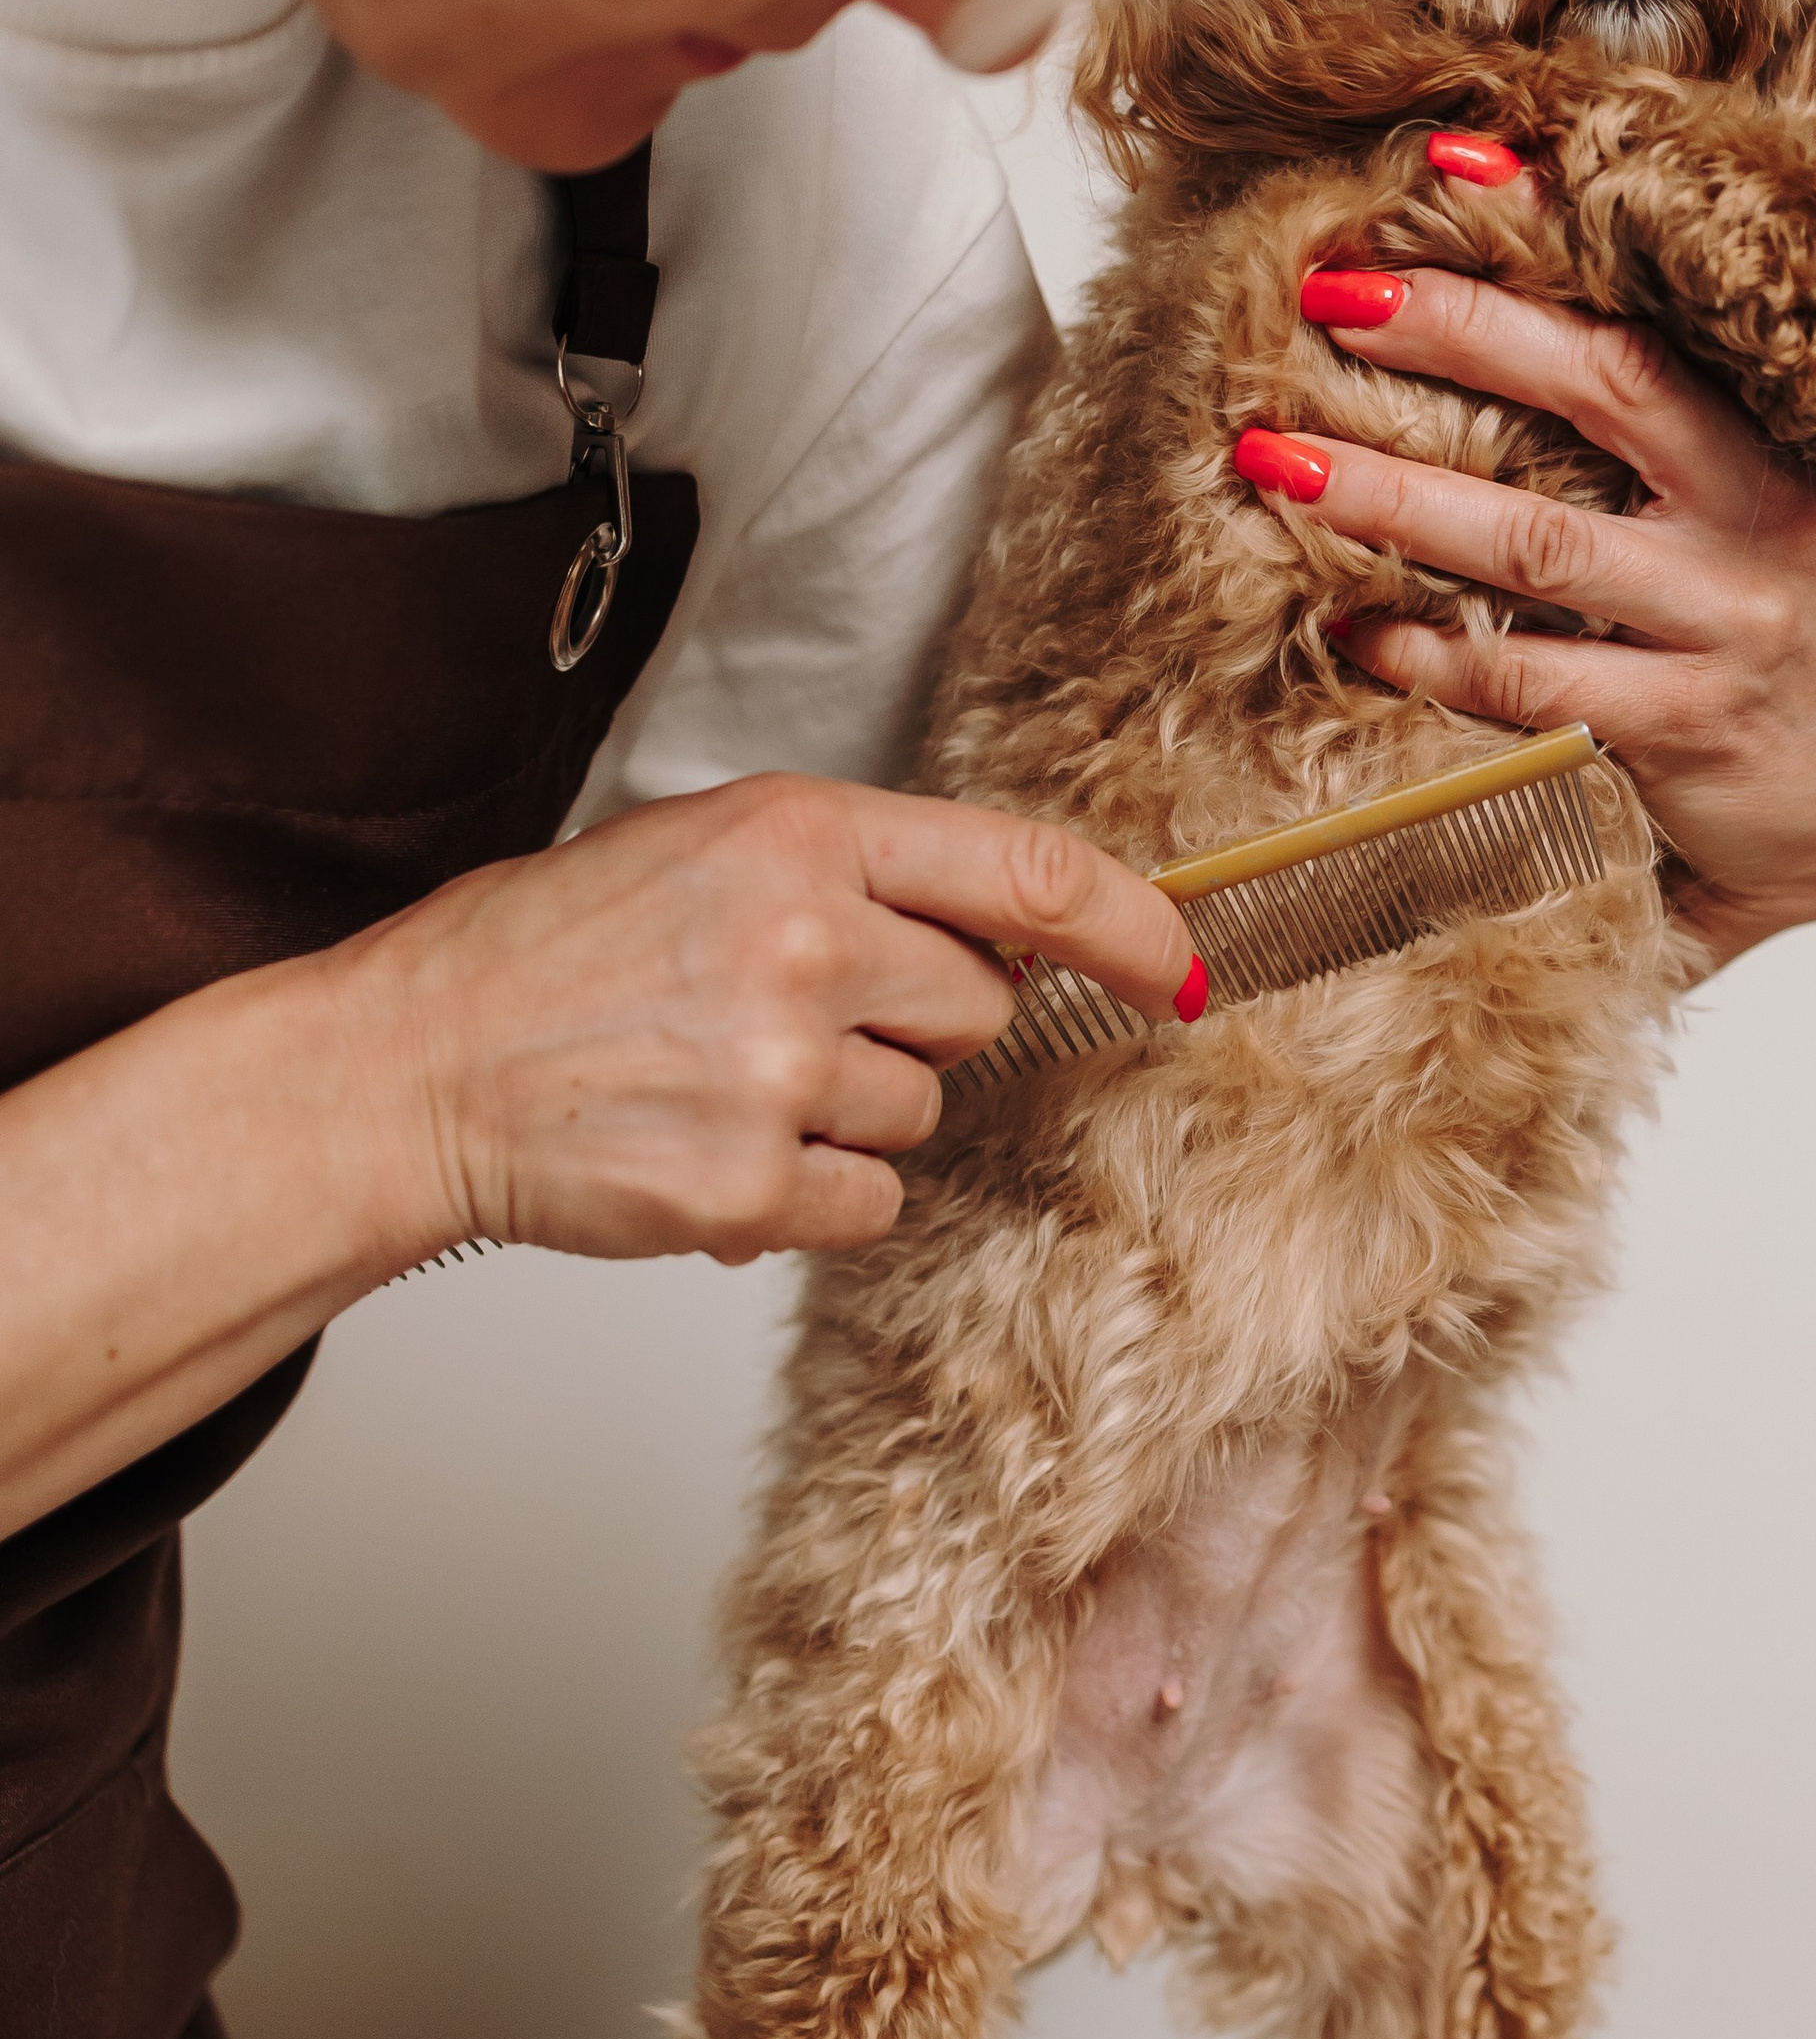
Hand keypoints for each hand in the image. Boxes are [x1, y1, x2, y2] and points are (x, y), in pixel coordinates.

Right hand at [349, 775, 1198, 1262]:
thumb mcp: (704, 851)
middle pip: (979, 1010)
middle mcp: (806, 941)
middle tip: (783, 1017)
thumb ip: (858, 876)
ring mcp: (782, 1069)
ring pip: (920, 1113)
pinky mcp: (755, 1185)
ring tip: (718, 1079)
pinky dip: (809, 1196)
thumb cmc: (548, 959)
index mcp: (798, 835)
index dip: (1133, 928)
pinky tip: (710, 1147)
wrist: (411, 1067)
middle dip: (914, 1026)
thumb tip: (1017, 931)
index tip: (1181, 970)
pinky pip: (869, 1203)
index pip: (1031, 875)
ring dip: (846, 1114)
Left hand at [1263, 182, 1815, 966]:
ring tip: (1274, 460)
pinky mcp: (1686, 729)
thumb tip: (1526, 255)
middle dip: (1454, 331)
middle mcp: (1772, 510)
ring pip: (1536, 543)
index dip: (1557, 230)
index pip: (1664, 303)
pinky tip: (1341, 620)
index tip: (1442, 166)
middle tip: (1325, 296)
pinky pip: (1527, 680)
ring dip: (1391, 498)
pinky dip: (1424, 647)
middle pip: (1605, 386)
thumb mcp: (1773, 488)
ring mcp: (1731, 622)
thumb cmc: (1777, 619)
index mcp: (1787, 429)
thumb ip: (1684, 397)